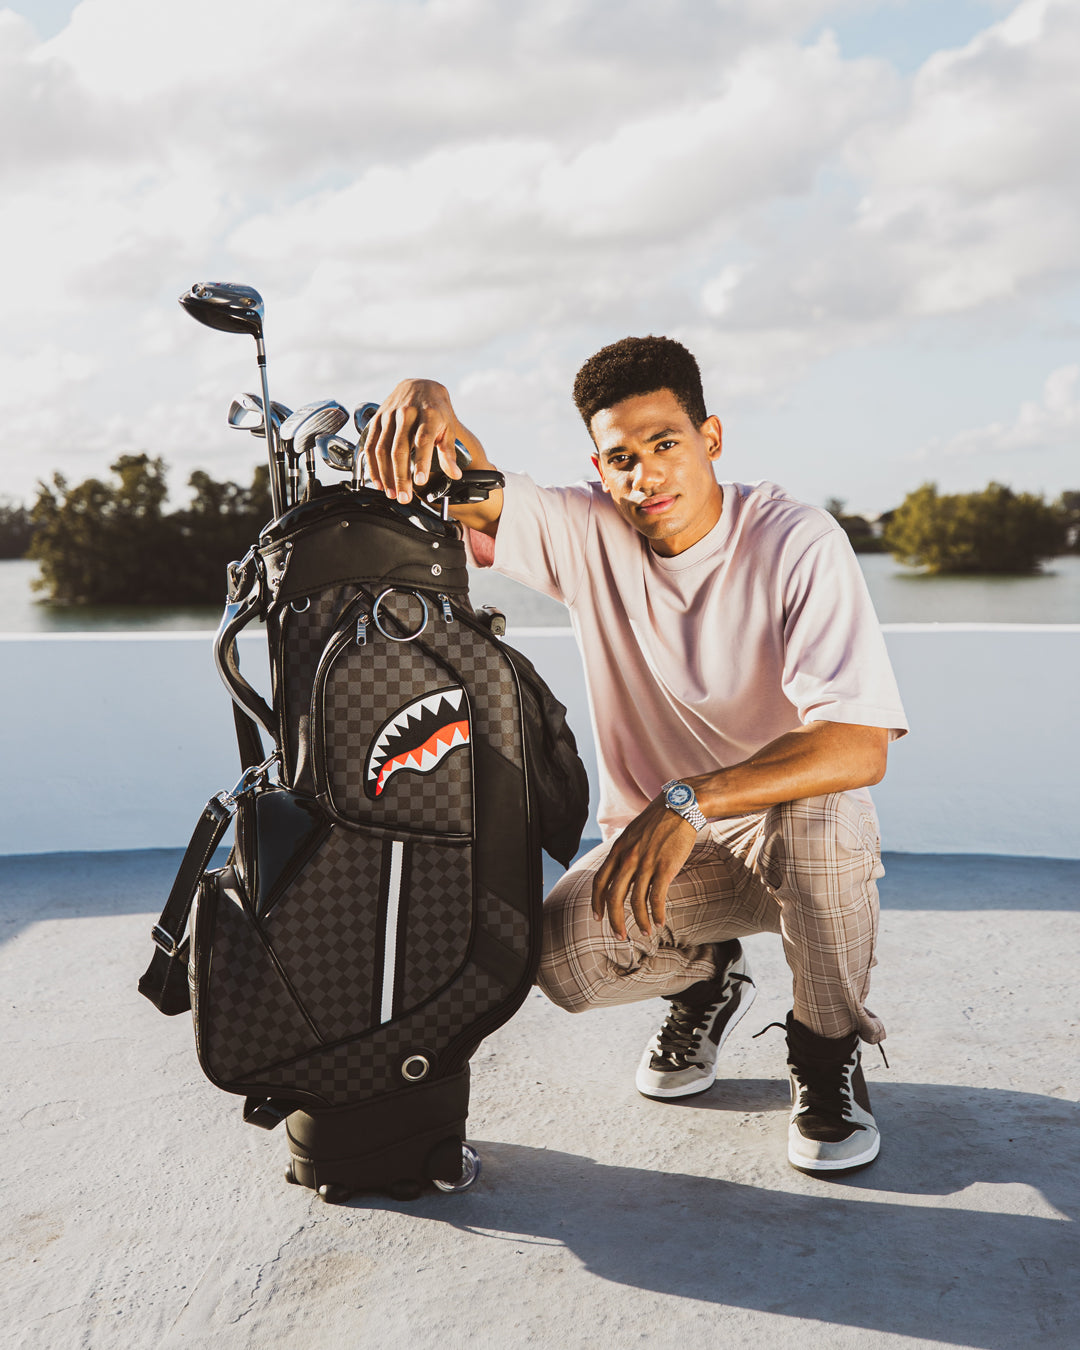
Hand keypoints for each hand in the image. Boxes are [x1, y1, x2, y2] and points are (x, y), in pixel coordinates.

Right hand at [364, 379, 468, 503]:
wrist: (421, 386)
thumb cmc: (437, 410)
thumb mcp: (448, 428)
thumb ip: (449, 453)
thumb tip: (454, 475)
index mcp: (429, 413)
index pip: (423, 440)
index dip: (420, 462)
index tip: (420, 482)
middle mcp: (407, 412)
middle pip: (400, 448)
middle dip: (400, 476)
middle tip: (404, 497)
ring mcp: (389, 415)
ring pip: (382, 448)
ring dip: (385, 474)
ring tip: (392, 493)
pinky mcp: (377, 418)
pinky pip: (370, 444)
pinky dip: (372, 465)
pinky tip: (377, 480)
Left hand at [591, 796, 697, 939]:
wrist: (680, 806)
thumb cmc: (657, 821)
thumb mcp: (631, 834)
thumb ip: (623, 852)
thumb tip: (619, 872)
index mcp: (617, 850)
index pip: (599, 882)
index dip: (596, 903)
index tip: (598, 917)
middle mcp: (628, 858)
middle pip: (613, 897)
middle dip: (615, 921)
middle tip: (619, 936)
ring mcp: (646, 864)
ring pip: (636, 902)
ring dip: (639, 921)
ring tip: (644, 932)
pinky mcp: (665, 868)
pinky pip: (657, 898)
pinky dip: (657, 914)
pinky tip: (659, 922)